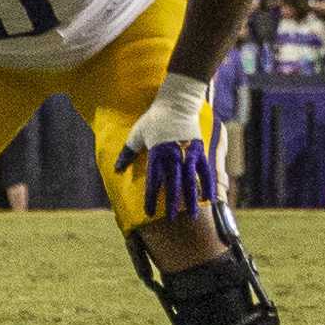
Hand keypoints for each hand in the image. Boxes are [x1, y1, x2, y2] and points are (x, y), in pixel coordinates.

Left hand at [115, 74, 215, 221]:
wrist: (176, 103)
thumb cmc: (154, 119)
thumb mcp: (136, 134)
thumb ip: (127, 153)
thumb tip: (116, 169)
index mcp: (156, 155)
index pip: (152, 182)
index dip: (150, 199)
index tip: (149, 213)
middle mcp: (173, 157)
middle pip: (172, 185)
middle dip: (171, 204)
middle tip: (171, 220)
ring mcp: (188, 155)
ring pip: (190, 181)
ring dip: (191, 199)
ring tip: (192, 215)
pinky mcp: (199, 151)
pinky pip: (204, 171)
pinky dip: (208, 184)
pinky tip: (209, 198)